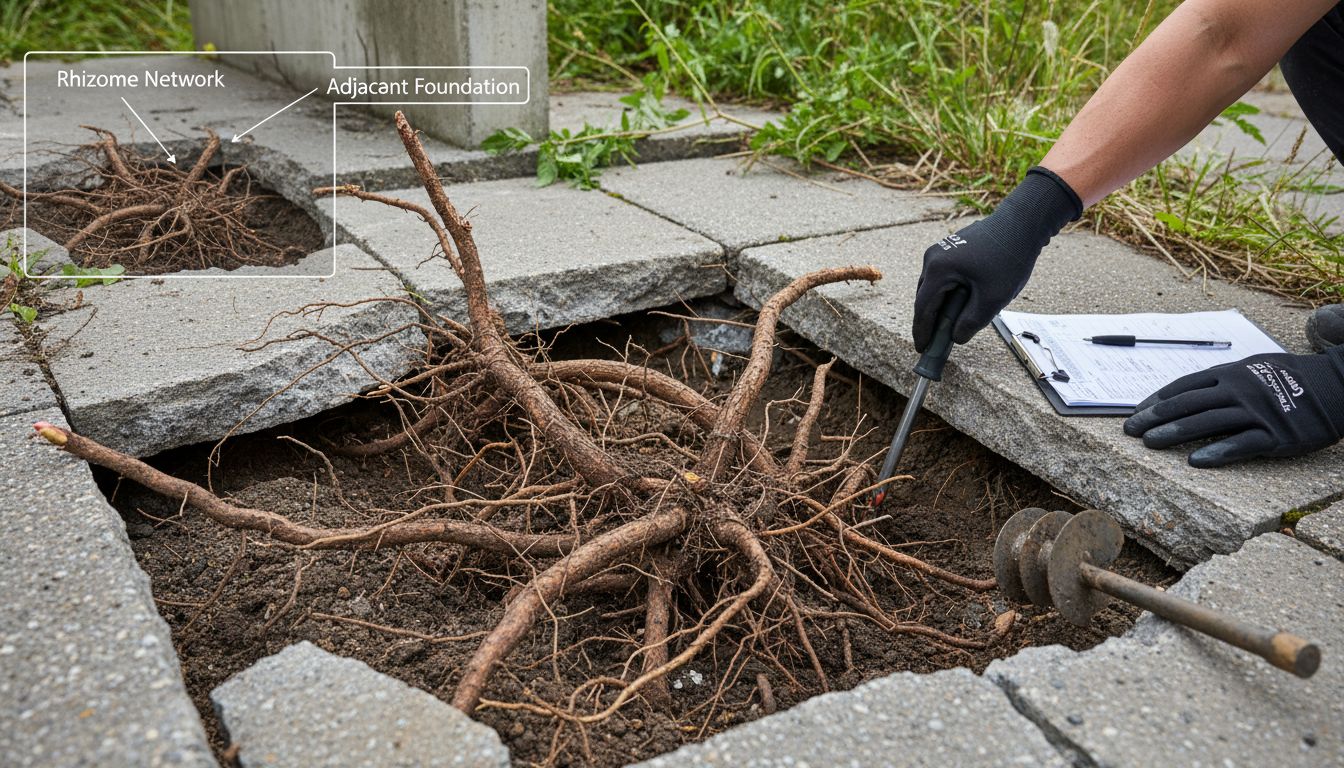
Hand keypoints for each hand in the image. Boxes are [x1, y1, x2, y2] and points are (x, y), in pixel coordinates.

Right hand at [913, 167, 1081, 350]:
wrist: (1023, 222)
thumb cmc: (1009, 256)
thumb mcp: (992, 298)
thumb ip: (971, 323)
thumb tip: (956, 337)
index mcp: (938, 270)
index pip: (923, 308)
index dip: (922, 332)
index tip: (922, 349)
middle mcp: (933, 258)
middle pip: (925, 297)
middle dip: (930, 320)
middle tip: (937, 342)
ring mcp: (941, 250)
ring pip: (934, 287)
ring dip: (940, 306)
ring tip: (951, 324)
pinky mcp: (951, 248)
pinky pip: (943, 276)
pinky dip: (948, 293)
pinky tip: (962, 302)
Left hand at [1124, 348, 1343, 466]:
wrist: (1335, 386)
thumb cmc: (1288, 378)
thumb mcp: (1252, 367)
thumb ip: (1221, 379)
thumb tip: (1185, 392)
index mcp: (1230, 372)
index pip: (1183, 386)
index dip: (1156, 401)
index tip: (1136, 413)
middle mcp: (1238, 389)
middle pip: (1187, 404)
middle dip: (1155, 418)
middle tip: (1130, 431)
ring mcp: (1256, 412)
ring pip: (1207, 423)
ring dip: (1175, 434)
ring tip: (1150, 444)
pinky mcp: (1275, 434)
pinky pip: (1241, 444)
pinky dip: (1217, 452)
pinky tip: (1194, 462)